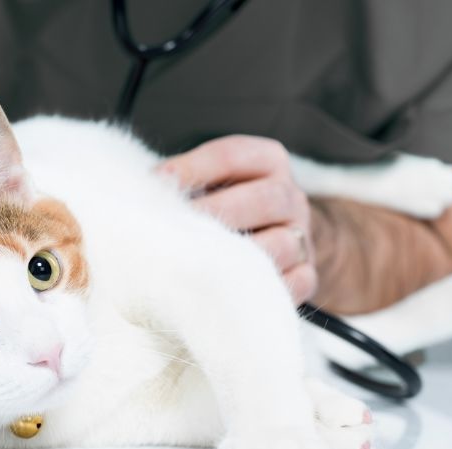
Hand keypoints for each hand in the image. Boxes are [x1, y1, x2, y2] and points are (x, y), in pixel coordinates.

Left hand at [157, 135, 316, 303]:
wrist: (271, 236)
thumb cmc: (224, 206)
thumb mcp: (207, 182)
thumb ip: (182, 181)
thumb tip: (143, 191)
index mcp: (267, 161)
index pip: (232, 155)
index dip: (192, 168)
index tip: (157, 184)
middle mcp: (291, 196)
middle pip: (264, 198)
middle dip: (216, 214)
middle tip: (177, 230)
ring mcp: (303, 237)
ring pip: (282, 245)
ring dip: (239, 257)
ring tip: (200, 265)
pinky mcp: (308, 274)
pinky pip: (296, 283)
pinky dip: (264, 288)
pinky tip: (230, 291)